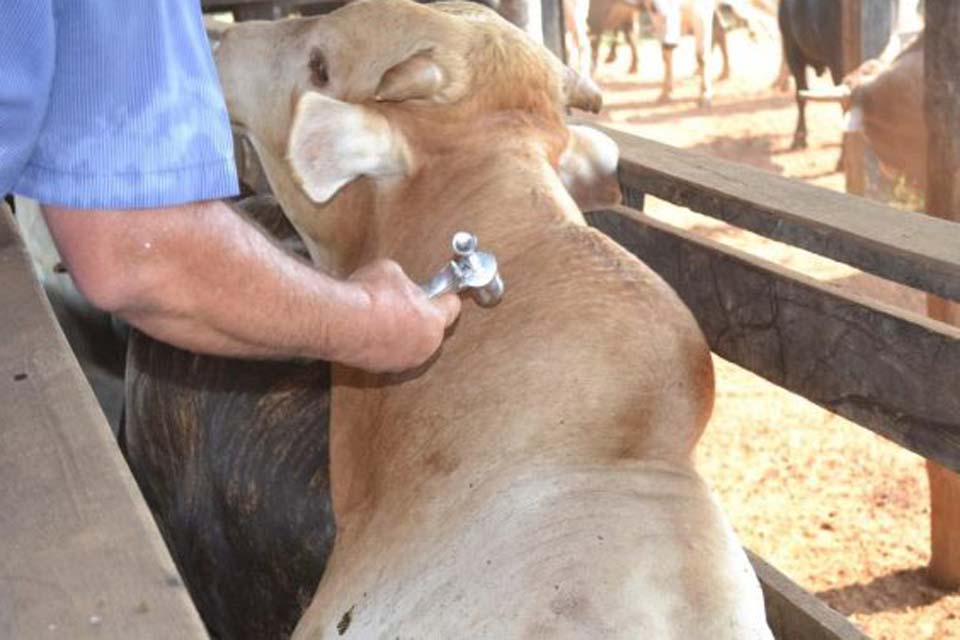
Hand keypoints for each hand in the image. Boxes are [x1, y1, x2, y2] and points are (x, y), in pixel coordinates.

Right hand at [340, 259, 460, 372]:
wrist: (341, 322)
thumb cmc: (368, 297)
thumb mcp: (392, 272)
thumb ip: (404, 282)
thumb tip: (398, 284)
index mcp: (434, 321)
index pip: (452, 308)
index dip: (446, 297)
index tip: (444, 294)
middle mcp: (424, 347)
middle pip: (431, 329)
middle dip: (421, 316)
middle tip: (404, 302)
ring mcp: (403, 362)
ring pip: (411, 344)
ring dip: (402, 333)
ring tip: (383, 316)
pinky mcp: (382, 369)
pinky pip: (390, 354)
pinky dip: (383, 344)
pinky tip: (370, 330)